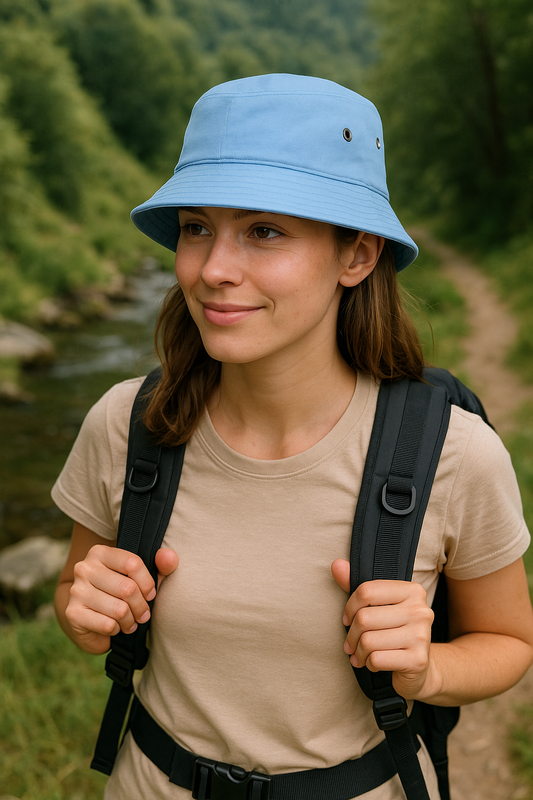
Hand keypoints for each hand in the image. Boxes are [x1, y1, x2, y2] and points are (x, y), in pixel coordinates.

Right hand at [65, 545, 178, 654]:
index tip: (150, 594)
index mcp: (100, 553)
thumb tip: (168, 556)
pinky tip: (114, 627)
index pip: (133, 563)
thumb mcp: (142, 577)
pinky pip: (108, 625)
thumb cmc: (119, 594)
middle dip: (141, 607)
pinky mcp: (73, 613)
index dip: (148, 583)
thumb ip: (161, 565)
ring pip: (119, 609)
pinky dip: (116, 629)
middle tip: (143, 614)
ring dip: (130, 621)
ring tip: (129, 621)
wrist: (87, 617)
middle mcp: (84, 568)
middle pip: (128, 588)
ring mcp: (76, 590)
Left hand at [331, 559, 434, 699]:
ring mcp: (422, 636)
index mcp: (413, 590)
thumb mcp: (378, 607)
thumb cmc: (393, 632)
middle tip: (351, 644)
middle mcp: (421, 610)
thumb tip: (336, 565)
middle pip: (364, 618)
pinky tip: (373, 663)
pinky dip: (368, 663)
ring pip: (368, 641)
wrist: (419, 667)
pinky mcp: (418, 660)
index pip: (367, 591)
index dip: (350, 607)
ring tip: (360, 654)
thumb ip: (357, 586)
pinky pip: (376, 659)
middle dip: (351, 635)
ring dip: (358, 652)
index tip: (348, 619)